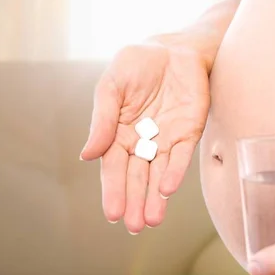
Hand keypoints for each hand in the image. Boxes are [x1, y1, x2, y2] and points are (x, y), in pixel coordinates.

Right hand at [80, 41, 209, 233]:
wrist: (175, 48)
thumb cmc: (138, 64)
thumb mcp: (112, 85)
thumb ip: (102, 119)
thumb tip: (86, 155)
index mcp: (118, 133)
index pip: (113, 168)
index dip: (112, 190)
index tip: (112, 213)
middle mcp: (141, 142)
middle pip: (135, 177)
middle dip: (134, 202)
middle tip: (133, 226)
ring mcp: (165, 140)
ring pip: (158, 174)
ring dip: (154, 197)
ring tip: (151, 220)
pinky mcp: (187, 133)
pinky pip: (180, 156)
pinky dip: (173, 172)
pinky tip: (166, 189)